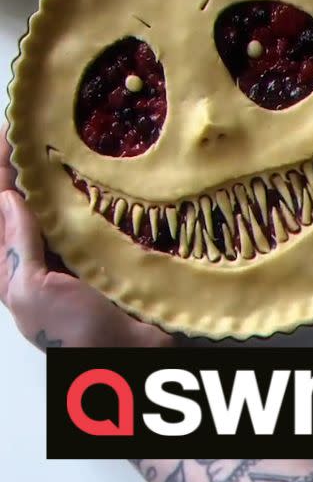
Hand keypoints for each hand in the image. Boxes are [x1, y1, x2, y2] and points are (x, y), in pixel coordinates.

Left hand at [0, 135, 171, 349]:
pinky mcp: (113, 250)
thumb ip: (19, 245)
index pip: (0, 206)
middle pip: (29, 198)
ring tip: (71, 137)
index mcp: (16, 263)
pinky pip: (100, 213)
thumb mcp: (31, 291)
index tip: (9, 133)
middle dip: (28, 164)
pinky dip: (99, 191)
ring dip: (64, 172)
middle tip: (39, 125)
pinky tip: (106, 168)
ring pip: (65, 202)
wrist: (132, 356)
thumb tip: (9, 198)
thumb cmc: (75, 332)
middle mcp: (46, 252)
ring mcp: (80, 250)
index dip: (0, 170)